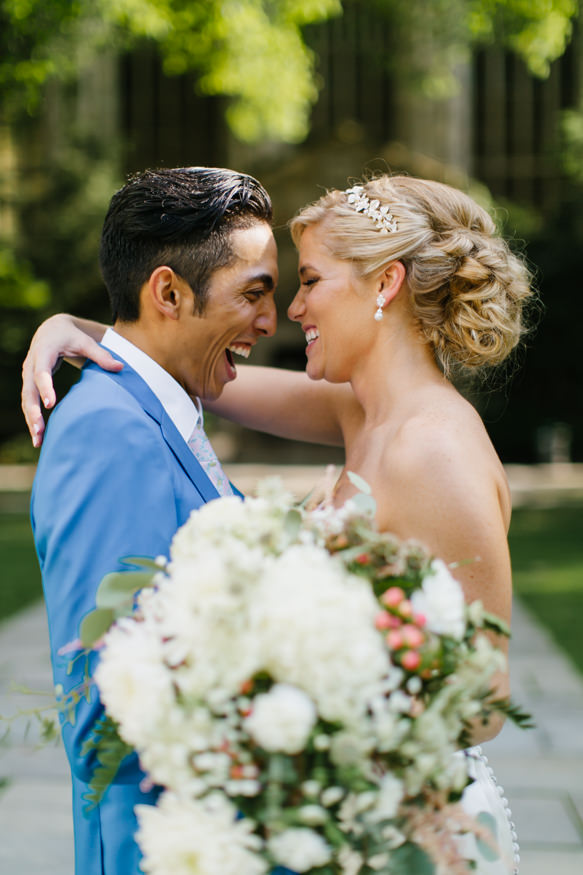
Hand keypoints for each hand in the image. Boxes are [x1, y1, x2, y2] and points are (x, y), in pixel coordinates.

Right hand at [22, 314, 121, 446]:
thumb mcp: (85, 342)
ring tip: (38, 441)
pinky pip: (29, 402)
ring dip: (31, 420)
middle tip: (39, 430)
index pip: (41, 372)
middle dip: (33, 411)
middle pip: (29, 390)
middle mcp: (31, 364)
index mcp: (44, 352)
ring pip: (26, 399)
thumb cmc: (71, 336)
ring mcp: (28, 375)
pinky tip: (38, 435)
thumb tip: (121, 367)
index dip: (45, 387)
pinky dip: (32, 418)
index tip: (51, 404)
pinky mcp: (30, 383)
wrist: (52, 329)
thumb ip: (101, 355)